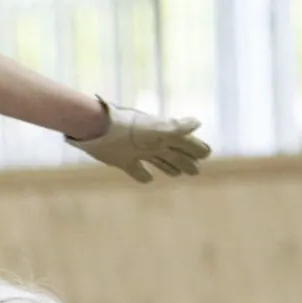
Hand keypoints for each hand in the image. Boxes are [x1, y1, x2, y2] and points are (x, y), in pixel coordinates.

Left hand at [68, 99, 208, 182]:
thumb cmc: (125, 126)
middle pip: (173, 153)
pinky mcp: (121, 160)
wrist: (94, 126)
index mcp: (161, 134)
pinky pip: (136, 170)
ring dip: (169, 166)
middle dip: (186, 161)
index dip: (195, 147)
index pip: (183, 142)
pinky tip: (148, 179)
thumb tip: (198, 123)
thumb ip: (176, 127)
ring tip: (177, 174)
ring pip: (158, 161)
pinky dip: (143, 175)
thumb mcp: (154, 128)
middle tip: (197, 170)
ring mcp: (136, 151)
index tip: (207, 153)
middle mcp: (151, 142)